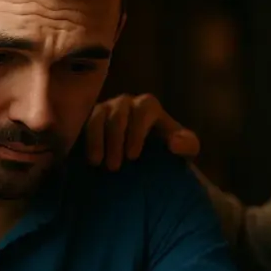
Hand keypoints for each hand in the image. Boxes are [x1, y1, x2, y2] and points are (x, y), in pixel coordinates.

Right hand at [86, 93, 200, 170]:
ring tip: (97, 163)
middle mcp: (125, 104)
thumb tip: (174, 143)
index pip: (144, 109)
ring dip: (96, 139)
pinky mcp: (88, 121)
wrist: (147, 161)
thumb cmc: (166, 152)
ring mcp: (105, 110)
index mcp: (148, 107)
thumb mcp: (184, 150)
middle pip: (119, 112)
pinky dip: (83, 140)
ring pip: (98, 116)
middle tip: (115, 167)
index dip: (137, 130)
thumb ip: (188, 145)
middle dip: (116, 139)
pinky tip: (85, 157)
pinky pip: (82, 124)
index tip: (133, 156)